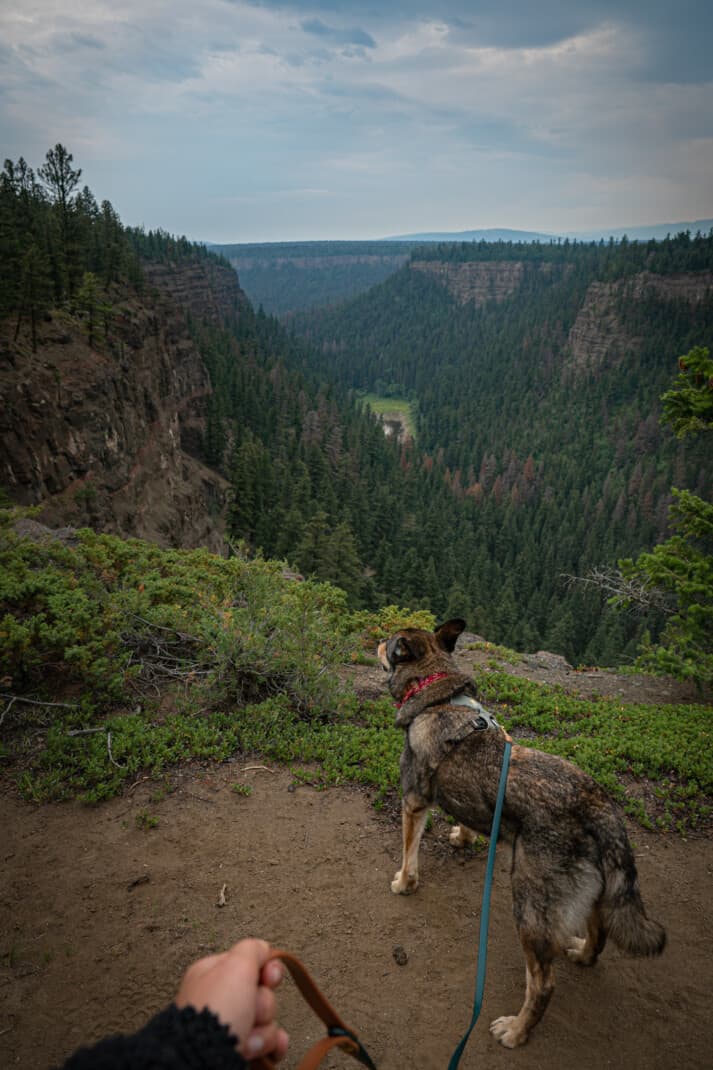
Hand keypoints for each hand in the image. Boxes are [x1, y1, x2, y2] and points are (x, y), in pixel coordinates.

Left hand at [176, 938, 288, 1061]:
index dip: (267, 970)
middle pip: (262, 994)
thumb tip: (263, 948)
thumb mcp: (235, 965)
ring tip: (247, 1040)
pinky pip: (268, 1044)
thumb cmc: (217, 1010)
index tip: (268, 978)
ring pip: (266, 1020)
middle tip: (249, 1011)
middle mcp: (220, 1001)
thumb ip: (252, 949)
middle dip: (263, 1005)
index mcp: (213, 975)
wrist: (203, 1061)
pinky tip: (267, 1051)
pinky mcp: (238, 1052)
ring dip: (263, 1031)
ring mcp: (229, 1028)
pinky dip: (271, 1047)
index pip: (250, 964)